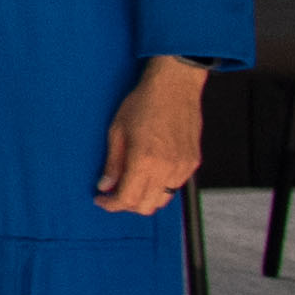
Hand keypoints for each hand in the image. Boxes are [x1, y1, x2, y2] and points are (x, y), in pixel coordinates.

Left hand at [96, 56, 210, 219]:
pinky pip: (175, 187)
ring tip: (131, 183)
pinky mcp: (192, 163)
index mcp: (145, 160)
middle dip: (127, 204)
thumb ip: (112, 163)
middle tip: (113, 192)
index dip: (111, 204)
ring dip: (145, 198)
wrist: (175, 87)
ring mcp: (183, 167)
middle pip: (146, 206)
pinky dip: (160, 187)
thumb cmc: (145, 103)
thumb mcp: (117, 131)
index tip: (102, 200)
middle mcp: (167, 168)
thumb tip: (105, 185)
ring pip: (162, 200)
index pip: (127, 198)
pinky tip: (149, 173)